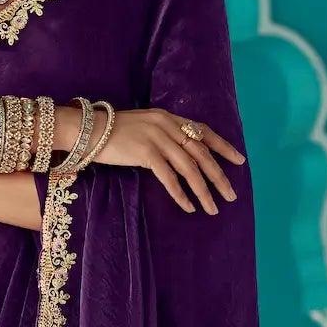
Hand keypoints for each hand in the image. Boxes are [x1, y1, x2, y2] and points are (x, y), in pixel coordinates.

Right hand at [89, 106, 245, 215]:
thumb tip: (180, 155)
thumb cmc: (112, 132)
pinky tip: (189, 206)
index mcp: (169, 118)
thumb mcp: (143, 127)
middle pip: (201, 154)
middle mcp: (167, 125)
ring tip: (212, 208)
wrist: (87, 129)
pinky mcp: (146, 153)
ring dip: (203, 191)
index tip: (239, 161)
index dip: (223, 147)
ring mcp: (157, 138)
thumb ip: (163, 136)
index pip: (203, 132)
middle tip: (231, 195)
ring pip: (189, 168)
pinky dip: (181, 194)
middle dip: (219, 176)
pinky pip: (170, 178)